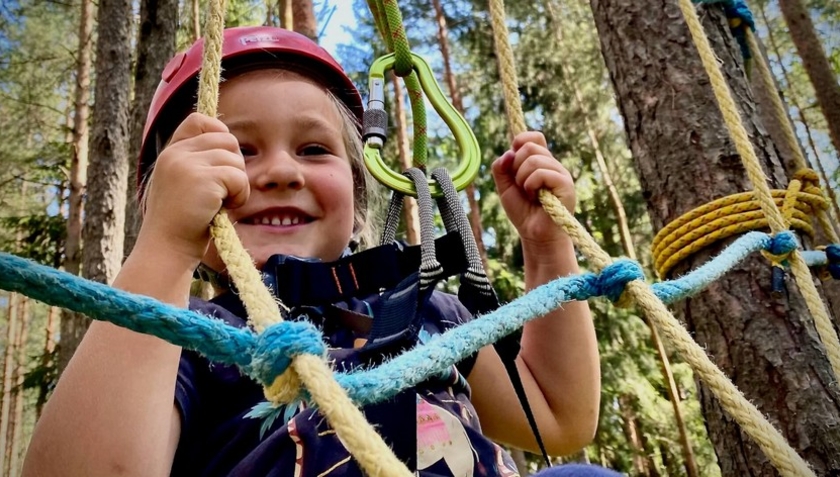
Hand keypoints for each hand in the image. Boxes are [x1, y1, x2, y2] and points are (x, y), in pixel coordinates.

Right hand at [138, 113, 249, 265]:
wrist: (167, 249)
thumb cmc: (182, 223)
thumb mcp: (184, 184)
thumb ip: (199, 162)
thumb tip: (231, 144)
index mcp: (170, 153)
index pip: (198, 120)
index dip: (219, 133)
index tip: (224, 161)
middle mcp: (175, 153)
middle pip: (226, 139)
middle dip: (234, 165)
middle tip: (225, 190)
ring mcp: (186, 164)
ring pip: (235, 158)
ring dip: (238, 183)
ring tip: (222, 203)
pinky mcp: (201, 179)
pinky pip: (238, 177)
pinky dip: (239, 195)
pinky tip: (225, 208)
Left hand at [491, 131, 574, 248]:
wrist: (535, 235)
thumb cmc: (523, 212)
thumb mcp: (505, 187)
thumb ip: (501, 167)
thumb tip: (509, 151)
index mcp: (541, 161)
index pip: (533, 136)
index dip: (520, 142)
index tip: (512, 161)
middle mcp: (552, 164)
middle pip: (529, 146)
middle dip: (516, 167)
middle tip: (521, 186)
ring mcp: (560, 173)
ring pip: (533, 159)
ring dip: (522, 179)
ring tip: (529, 194)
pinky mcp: (565, 184)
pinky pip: (541, 173)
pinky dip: (530, 185)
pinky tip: (535, 198)